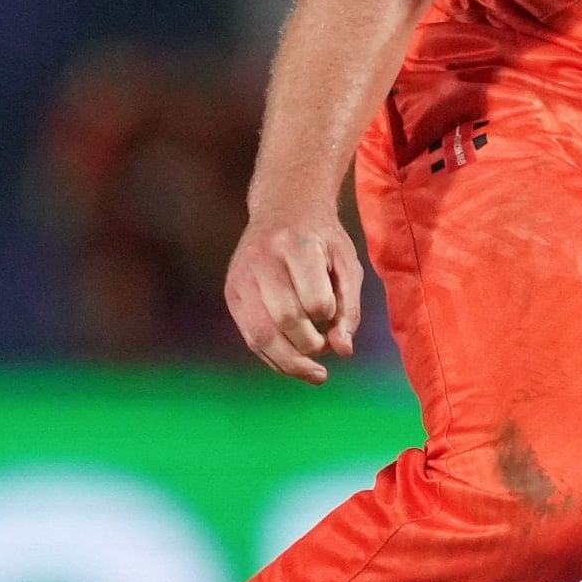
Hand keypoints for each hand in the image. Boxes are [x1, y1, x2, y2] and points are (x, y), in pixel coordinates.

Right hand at [225, 212, 366, 382]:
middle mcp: (263, 259)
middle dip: (310, 345)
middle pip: (286, 320)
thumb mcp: (347, 264)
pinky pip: (249, 336)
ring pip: (261, 335)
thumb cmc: (322, 240)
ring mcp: (241, 277)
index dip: (328, 316)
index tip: (332, 313)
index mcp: (297, 246)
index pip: (314, 300)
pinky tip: (293, 363)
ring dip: (290, 362)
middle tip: (325, 348)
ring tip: (315, 372)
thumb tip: (343, 351)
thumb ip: (349, 308)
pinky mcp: (231, 292)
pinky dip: (273, 357)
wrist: (284, 209)